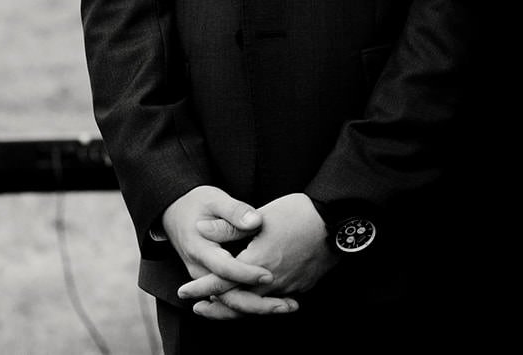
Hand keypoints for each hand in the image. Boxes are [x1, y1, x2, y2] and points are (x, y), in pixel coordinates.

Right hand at [161, 186, 278, 309]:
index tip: (270, 275)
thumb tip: (255, 221)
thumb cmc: (198, 203)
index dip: (247, 274)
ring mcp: (205, 280)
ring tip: (290, 306)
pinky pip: (232, 298)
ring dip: (260, 308)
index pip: (224, 269)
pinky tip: (280, 302)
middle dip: (258, 304)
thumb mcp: (215, 200)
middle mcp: (200, 271)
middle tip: (288, 304)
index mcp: (200, 249)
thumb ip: (235, 211)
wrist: (175, 212)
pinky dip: (254, 303)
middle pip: (228, 297)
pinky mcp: (212, 282)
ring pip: (232, 303)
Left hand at [182, 193, 333, 319]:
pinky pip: (276, 301)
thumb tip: (200, 229)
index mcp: (257, 263)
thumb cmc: (299, 213)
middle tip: (200, 309)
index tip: (184, 292)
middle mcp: (271, 281)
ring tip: (223, 305)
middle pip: (237, 304)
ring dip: (238, 307)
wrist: (338, 221)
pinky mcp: (303, 286)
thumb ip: (228, 227)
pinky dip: (261, 303)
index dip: (201, 288)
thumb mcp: (260, 216)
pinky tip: (256, 297)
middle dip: (216, 308)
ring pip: (257, 306)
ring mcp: (289, 286)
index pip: (221, 283)